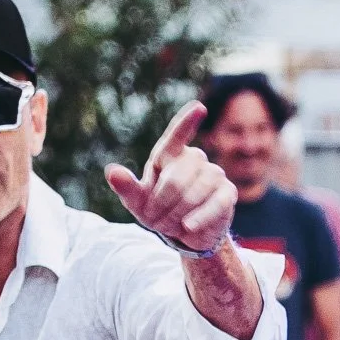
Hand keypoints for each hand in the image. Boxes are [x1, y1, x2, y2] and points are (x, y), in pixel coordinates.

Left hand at [104, 102, 234, 255]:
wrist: (186, 231)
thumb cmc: (159, 209)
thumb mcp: (137, 201)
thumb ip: (126, 186)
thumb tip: (112, 171)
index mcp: (170, 153)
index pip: (177, 134)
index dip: (187, 121)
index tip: (198, 107)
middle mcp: (195, 158)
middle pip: (176, 180)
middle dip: (161, 204)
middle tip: (155, 219)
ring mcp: (214, 173)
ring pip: (194, 194)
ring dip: (176, 215)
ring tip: (170, 225)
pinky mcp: (227, 193)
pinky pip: (215, 205)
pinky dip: (199, 219)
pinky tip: (188, 227)